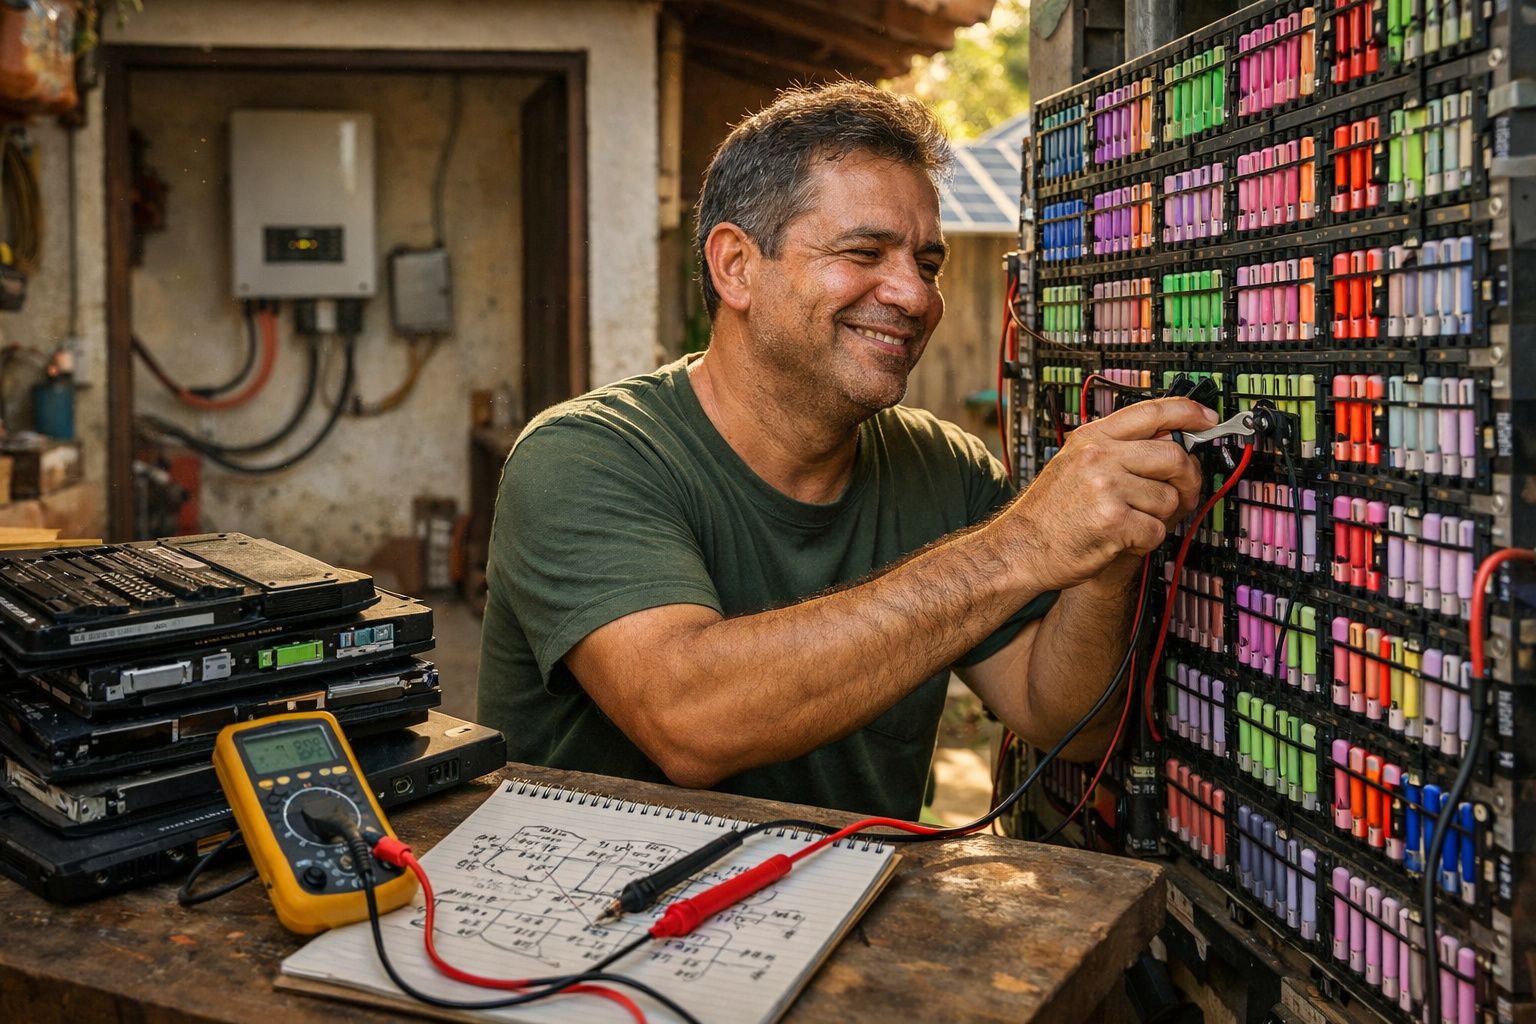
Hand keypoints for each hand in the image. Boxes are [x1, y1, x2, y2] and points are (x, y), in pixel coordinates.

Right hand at [1001, 398, 1215, 590]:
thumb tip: (1169, 440)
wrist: (1019, 548)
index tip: (1206, 420)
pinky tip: (1123, 539)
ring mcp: (1105, 488)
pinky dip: (1147, 541)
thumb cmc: (1048, 513)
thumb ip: (1116, 449)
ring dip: (1159, 517)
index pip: (1150, 412)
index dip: (1187, 412)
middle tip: (1184, 494)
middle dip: (1187, 479)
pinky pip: (1157, 529)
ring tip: (1132, 522)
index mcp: (1091, 438)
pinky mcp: (1113, 522)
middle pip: (1173, 456)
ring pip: (1169, 498)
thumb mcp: (1074, 464)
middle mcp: (1099, 457)